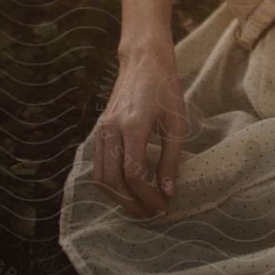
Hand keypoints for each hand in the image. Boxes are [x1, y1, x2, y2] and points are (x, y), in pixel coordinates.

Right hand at [93, 44, 189, 217]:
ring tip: (141, 205)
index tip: (163, 206)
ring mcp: (101, 131)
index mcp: (133, 125)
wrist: (142, 61)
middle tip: (152, 213)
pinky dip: (110, 184)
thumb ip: (171, 157)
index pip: (133, 173)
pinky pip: (98, 166)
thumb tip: (168, 191)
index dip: (147, 196)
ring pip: (100, 177)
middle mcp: (111, 130)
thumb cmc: (165, 88)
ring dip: (119, 198)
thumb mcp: (176, 121)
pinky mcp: (99, 131)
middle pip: (113, 181)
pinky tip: (128, 189)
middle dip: (132, 203)